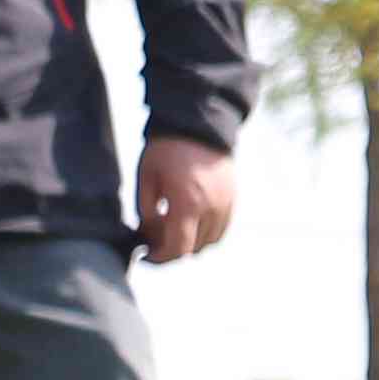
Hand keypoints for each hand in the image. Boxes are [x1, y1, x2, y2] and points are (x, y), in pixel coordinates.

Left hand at [136, 133, 239, 262]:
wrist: (198, 121)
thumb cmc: (167, 148)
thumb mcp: (146, 177)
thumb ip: (146, 211)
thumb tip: (149, 235)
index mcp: (188, 204)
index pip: (177, 249)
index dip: (160, 258)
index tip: (146, 254)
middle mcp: (212, 208)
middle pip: (193, 249)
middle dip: (172, 249)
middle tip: (155, 237)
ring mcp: (226, 203)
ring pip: (209, 241)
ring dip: (190, 241)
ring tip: (173, 226)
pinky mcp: (232, 196)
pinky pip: (221, 228)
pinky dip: (206, 232)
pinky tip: (191, 219)